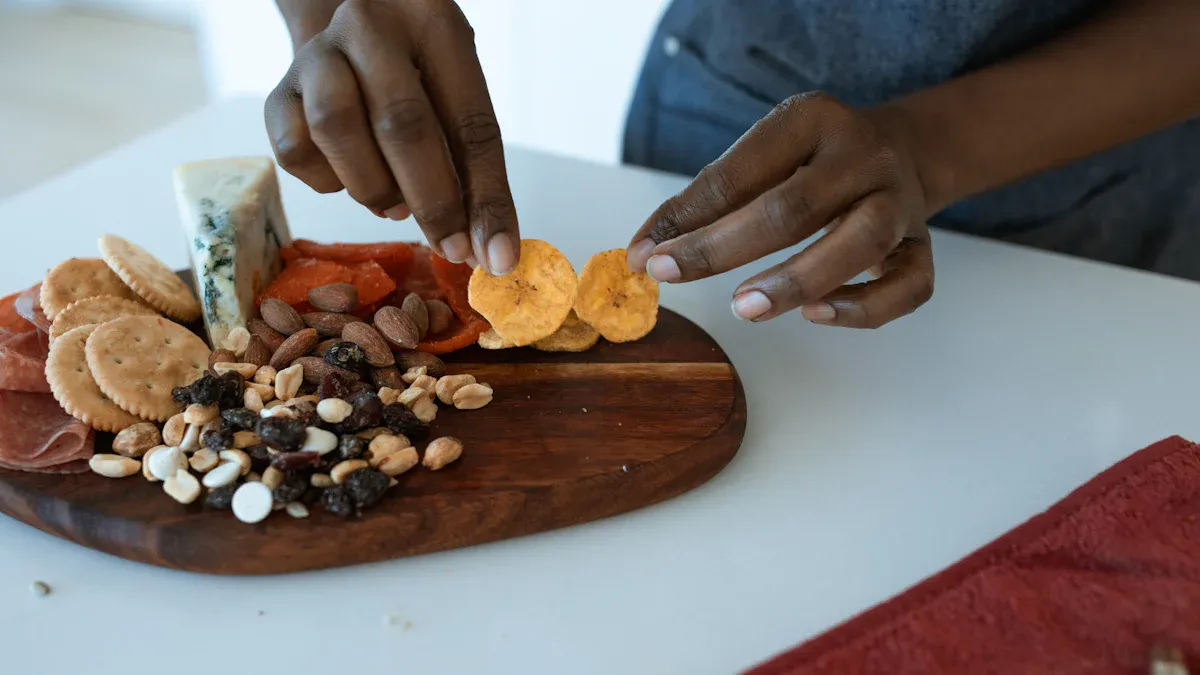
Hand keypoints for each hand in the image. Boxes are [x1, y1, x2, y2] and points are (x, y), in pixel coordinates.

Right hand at [265, 0, 519, 273]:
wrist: (349, 39)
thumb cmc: (416, 76)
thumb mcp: (456, 97)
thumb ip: (473, 169)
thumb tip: (488, 253)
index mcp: (434, 24)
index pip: (470, 121)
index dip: (486, 197)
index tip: (495, 255)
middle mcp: (369, 28)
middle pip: (401, 123)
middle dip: (434, 202)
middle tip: (450, 246)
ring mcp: (316, 56)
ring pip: (336, 130)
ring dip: (375, 188)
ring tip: (396, 204)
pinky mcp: (278, 93)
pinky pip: (294, 151)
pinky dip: (328, 182)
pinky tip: (351, 175)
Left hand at [626, 92, 934, 328]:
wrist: (902, 149)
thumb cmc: (809, 164)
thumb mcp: (760, 159)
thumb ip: (705, 200)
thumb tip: (641, 253)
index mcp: (812, 119)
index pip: (741, 172)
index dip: (687, 218)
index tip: (644, 257)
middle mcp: (862, 155)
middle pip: (794, 207)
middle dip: (724, 248)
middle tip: (672, 276)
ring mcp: (898, 200)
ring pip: (859, 243)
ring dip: (796, 280)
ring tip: (744, 307)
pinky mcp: (923, 246)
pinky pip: (908, 285)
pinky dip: (863, 308)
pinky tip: (816, 315)